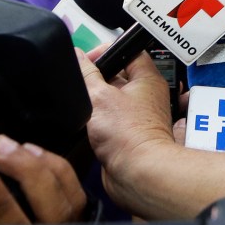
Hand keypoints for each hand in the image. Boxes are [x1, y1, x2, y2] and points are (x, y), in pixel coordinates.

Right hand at [77, 48, 176, 210]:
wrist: (136, 173)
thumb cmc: (129, 136)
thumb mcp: (99, 96)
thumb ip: (86, 74)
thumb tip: (76, 56)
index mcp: (147, 79)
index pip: (129, 51)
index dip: (107, 51)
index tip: (88, 59)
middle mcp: (147, 95)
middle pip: (118, 75)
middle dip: (97, 78)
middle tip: (82, 84)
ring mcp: (138, 115)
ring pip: (111, 98)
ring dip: (96, 101)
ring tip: (86, 106)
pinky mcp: (128, 134)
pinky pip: (110, 119)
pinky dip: (97, 119)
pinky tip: (87, 124)